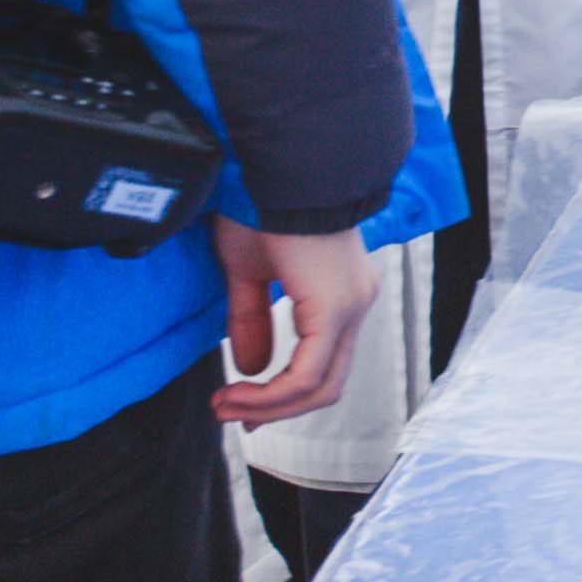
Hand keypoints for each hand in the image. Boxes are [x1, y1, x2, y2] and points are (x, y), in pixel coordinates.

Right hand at [213, 222, 380, 426]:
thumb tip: (251, 368)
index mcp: (340, 293)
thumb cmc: (260, 203)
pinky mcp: (337, 307)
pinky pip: (308, 372)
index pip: (322, 362)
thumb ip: (252, 318)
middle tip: (232, 414)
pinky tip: (240, 392)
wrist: (274, 166)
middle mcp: (356, 303)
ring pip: (319, 385)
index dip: (282, 394)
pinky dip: (273, 392)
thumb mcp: (249, 270)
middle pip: (325, 383)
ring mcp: (352, 305)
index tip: (240, 404)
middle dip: (275, 408)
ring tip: (225, 406)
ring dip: (269, 405)